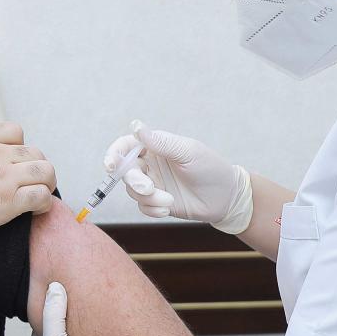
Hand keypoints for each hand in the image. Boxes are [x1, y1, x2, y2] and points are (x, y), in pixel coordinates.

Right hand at [0, 114, 56, 248]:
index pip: (14, 131)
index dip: (18, 144)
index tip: (13, 158)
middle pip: (34, 151)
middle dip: (35, 164)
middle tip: (29, 177)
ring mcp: (3, 178)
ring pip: (45, 171)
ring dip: (46, 181)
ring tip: (41, 190)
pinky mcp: (9, 204)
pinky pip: (42, 197)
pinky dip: (44, 203)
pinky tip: (37, 209)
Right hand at [106, 120, 250, 232]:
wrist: (226, 198)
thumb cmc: (211, 168)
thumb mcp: (188, 152)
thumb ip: (161, 142)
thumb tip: (136, 126)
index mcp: (155, 147)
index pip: (126, 146)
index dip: (114, 154)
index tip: (111, 165)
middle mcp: (150, 164)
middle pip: (125, 171)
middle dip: (134, 181)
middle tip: (149, 188)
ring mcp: (153, 183)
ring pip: (132, 191)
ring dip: (148, 198)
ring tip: (169, 200)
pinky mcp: (157, 202)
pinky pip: (142, 207)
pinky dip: (152, 209)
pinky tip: (169, 208)